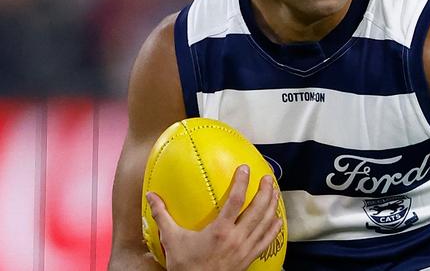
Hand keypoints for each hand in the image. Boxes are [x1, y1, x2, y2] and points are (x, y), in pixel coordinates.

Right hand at [146, 164, 282, 270]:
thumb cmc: (185, 266)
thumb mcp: (172, 240)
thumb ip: (163, 216)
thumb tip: (151, 195)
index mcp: (220, 231)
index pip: (235, 201)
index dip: (242, 183)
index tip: (245, 168)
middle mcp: (236, 239)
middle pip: (257, 210)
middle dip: (265, 192)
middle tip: (268, 177)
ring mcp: (245, 249)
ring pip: (265, 224)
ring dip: (272, 206)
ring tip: (275, 192)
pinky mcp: (249, 259)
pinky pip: (267, 242)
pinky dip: (274, 229)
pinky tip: (278, 220)